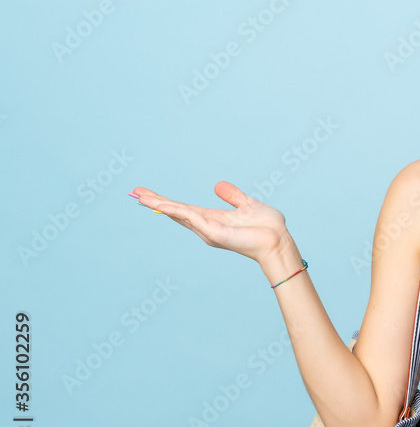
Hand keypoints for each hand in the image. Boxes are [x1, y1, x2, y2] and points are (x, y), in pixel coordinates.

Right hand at [131, 182, 290, 263]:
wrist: (279, 240)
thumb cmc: (267, 227)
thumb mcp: (247, 205)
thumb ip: (233, 196)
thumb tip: (218, 185)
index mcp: (212, 219)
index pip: (183, 208)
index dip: (165, 201)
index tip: (147, 193)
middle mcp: (206, 226)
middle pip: (175, 212)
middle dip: (155, 202)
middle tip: (134, 193)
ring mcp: (209, 230)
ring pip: (179, 214)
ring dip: (160, 205)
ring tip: (140, 197)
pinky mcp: (215, 233)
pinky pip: (193, 218)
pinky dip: (177, 211)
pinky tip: (164, 205)